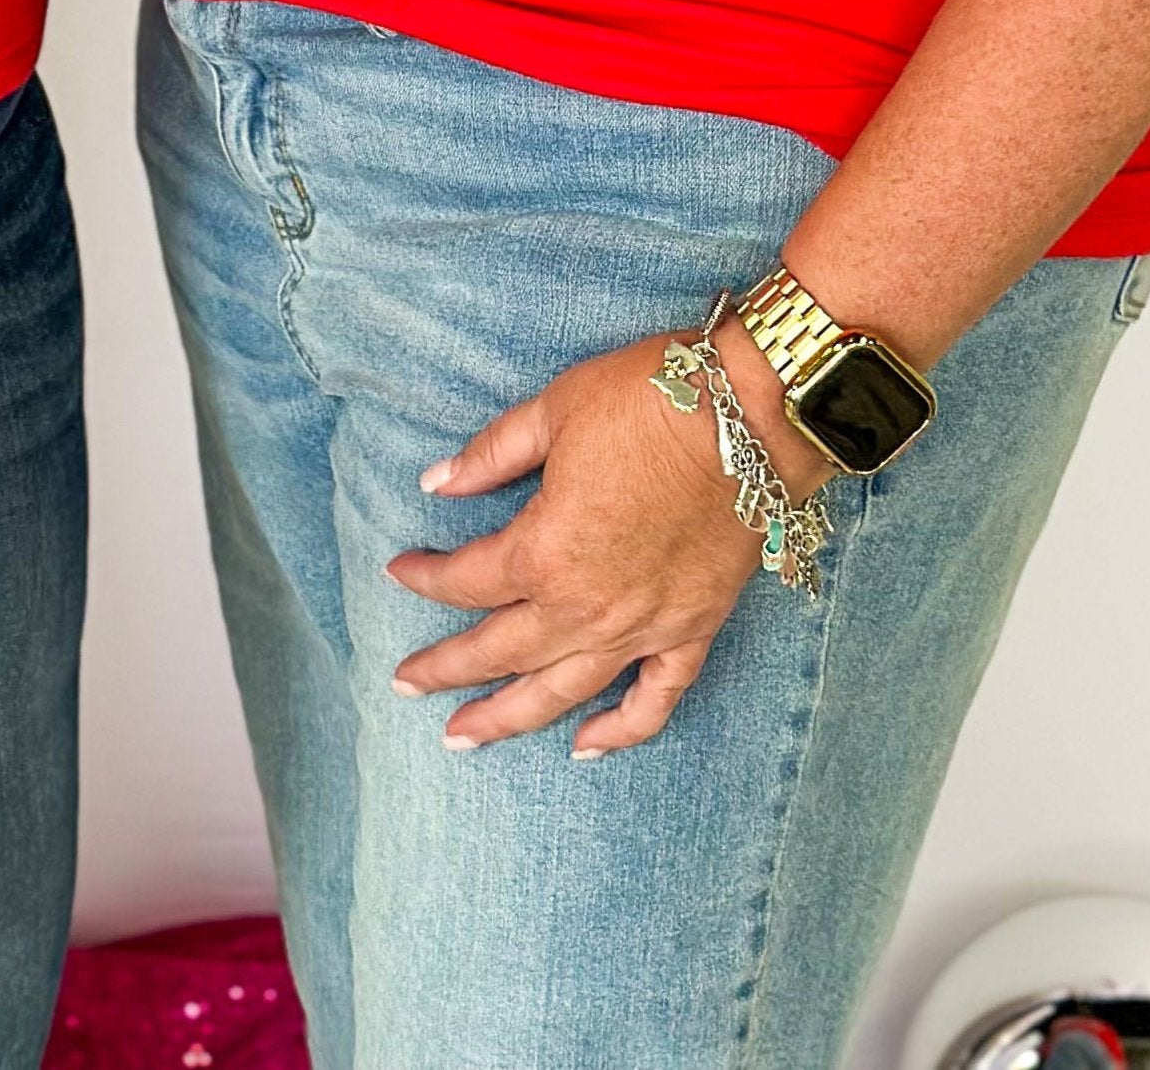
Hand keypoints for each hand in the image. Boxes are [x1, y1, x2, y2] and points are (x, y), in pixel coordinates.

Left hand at [386, 321, 827, 757]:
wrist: (750, 417)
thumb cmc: (647, 402)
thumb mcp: (554, 411)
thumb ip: (492, 455)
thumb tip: (436, 483)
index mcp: (545, 551)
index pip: (467, 580)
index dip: (426, 577)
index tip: (399, 571)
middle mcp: (587, 606)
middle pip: (501, 652)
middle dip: (447, 670)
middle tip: (405, 684)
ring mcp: (643, 628)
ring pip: (563, 692)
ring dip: (508, 718)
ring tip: (464, 739)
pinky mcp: (692, 631)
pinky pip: (653, 700)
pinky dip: (619, 731)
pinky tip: (585, 748)